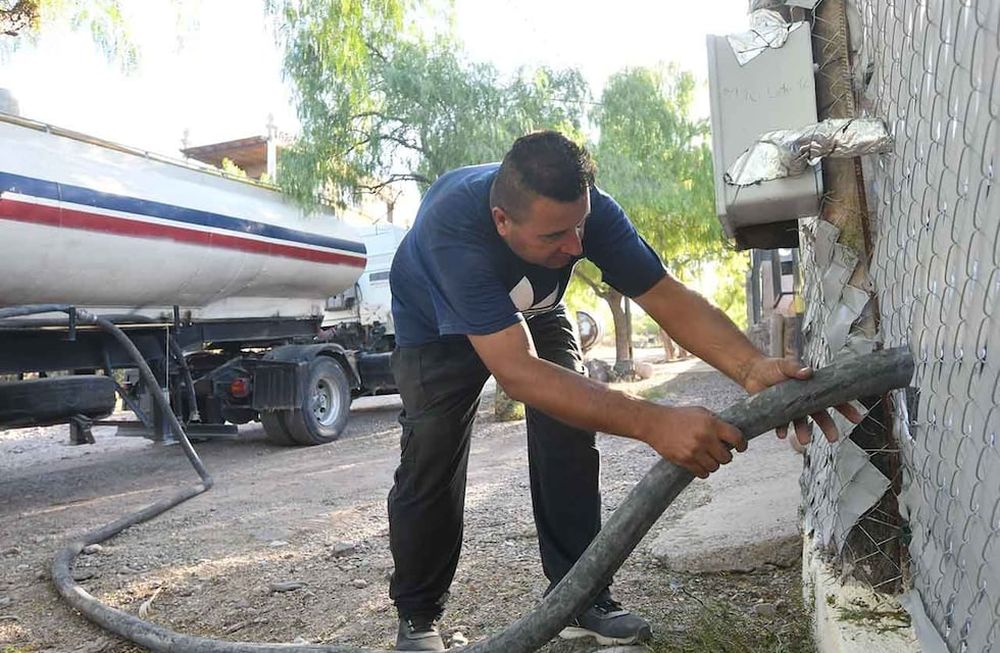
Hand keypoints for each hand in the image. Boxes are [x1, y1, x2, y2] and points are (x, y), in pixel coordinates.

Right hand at [640, 405, 746, 478]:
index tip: (741, 447)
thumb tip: (732, 435)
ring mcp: (694, 451)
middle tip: (718, 451)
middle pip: (727, 457)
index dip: (742, 445)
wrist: (654, 423)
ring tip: (707, 456)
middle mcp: (704, 438)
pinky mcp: (685, 460)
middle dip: (725, 455)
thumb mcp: (700, 412)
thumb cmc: (678, 416)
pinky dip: (703, 470)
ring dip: (713, 463)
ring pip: (715, 467)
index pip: (736, 438)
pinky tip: (700, 463)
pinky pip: (703, 473)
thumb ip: (716, 422)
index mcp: (711, 424)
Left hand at [739, 356, 864, 445]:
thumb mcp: (785, 365)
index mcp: (812, 388)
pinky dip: (782, 429)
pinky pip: (781, 424)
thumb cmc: (773, 367)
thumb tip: (807, 372)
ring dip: (804, 432)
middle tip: (833, 438)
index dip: (846, 408)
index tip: (857, 417)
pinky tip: (781, 434)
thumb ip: (796, 368)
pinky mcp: (777, 413)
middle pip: (820, 416)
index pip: (833, 399)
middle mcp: (804, 401)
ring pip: (802, 423)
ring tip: (804, 441)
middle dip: (828, 427)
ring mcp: (791, 408)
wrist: (753, 372)